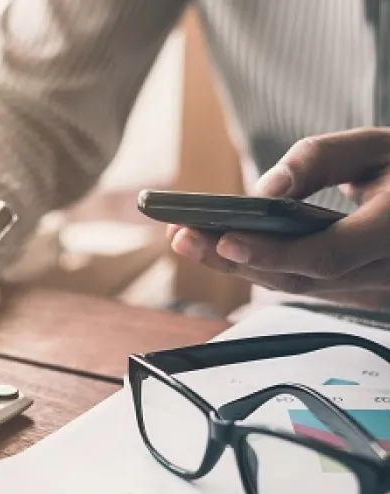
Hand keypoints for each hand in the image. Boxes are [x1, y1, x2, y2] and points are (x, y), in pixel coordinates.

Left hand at [167, 127, 389, 307]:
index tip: (226, 240)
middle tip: (182, 236)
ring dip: (236, 266)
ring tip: (187, 239)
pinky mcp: (352, 288)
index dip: (274, 252)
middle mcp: (385, 269)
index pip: (329, 254)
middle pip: (298, 277)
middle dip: (234, 259)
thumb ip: (320, 159)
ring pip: (294, 285)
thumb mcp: (374, 145)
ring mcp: (371, 286)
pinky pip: (300, 282)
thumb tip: (265, 190)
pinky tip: (217, 248)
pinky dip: (258, 265)